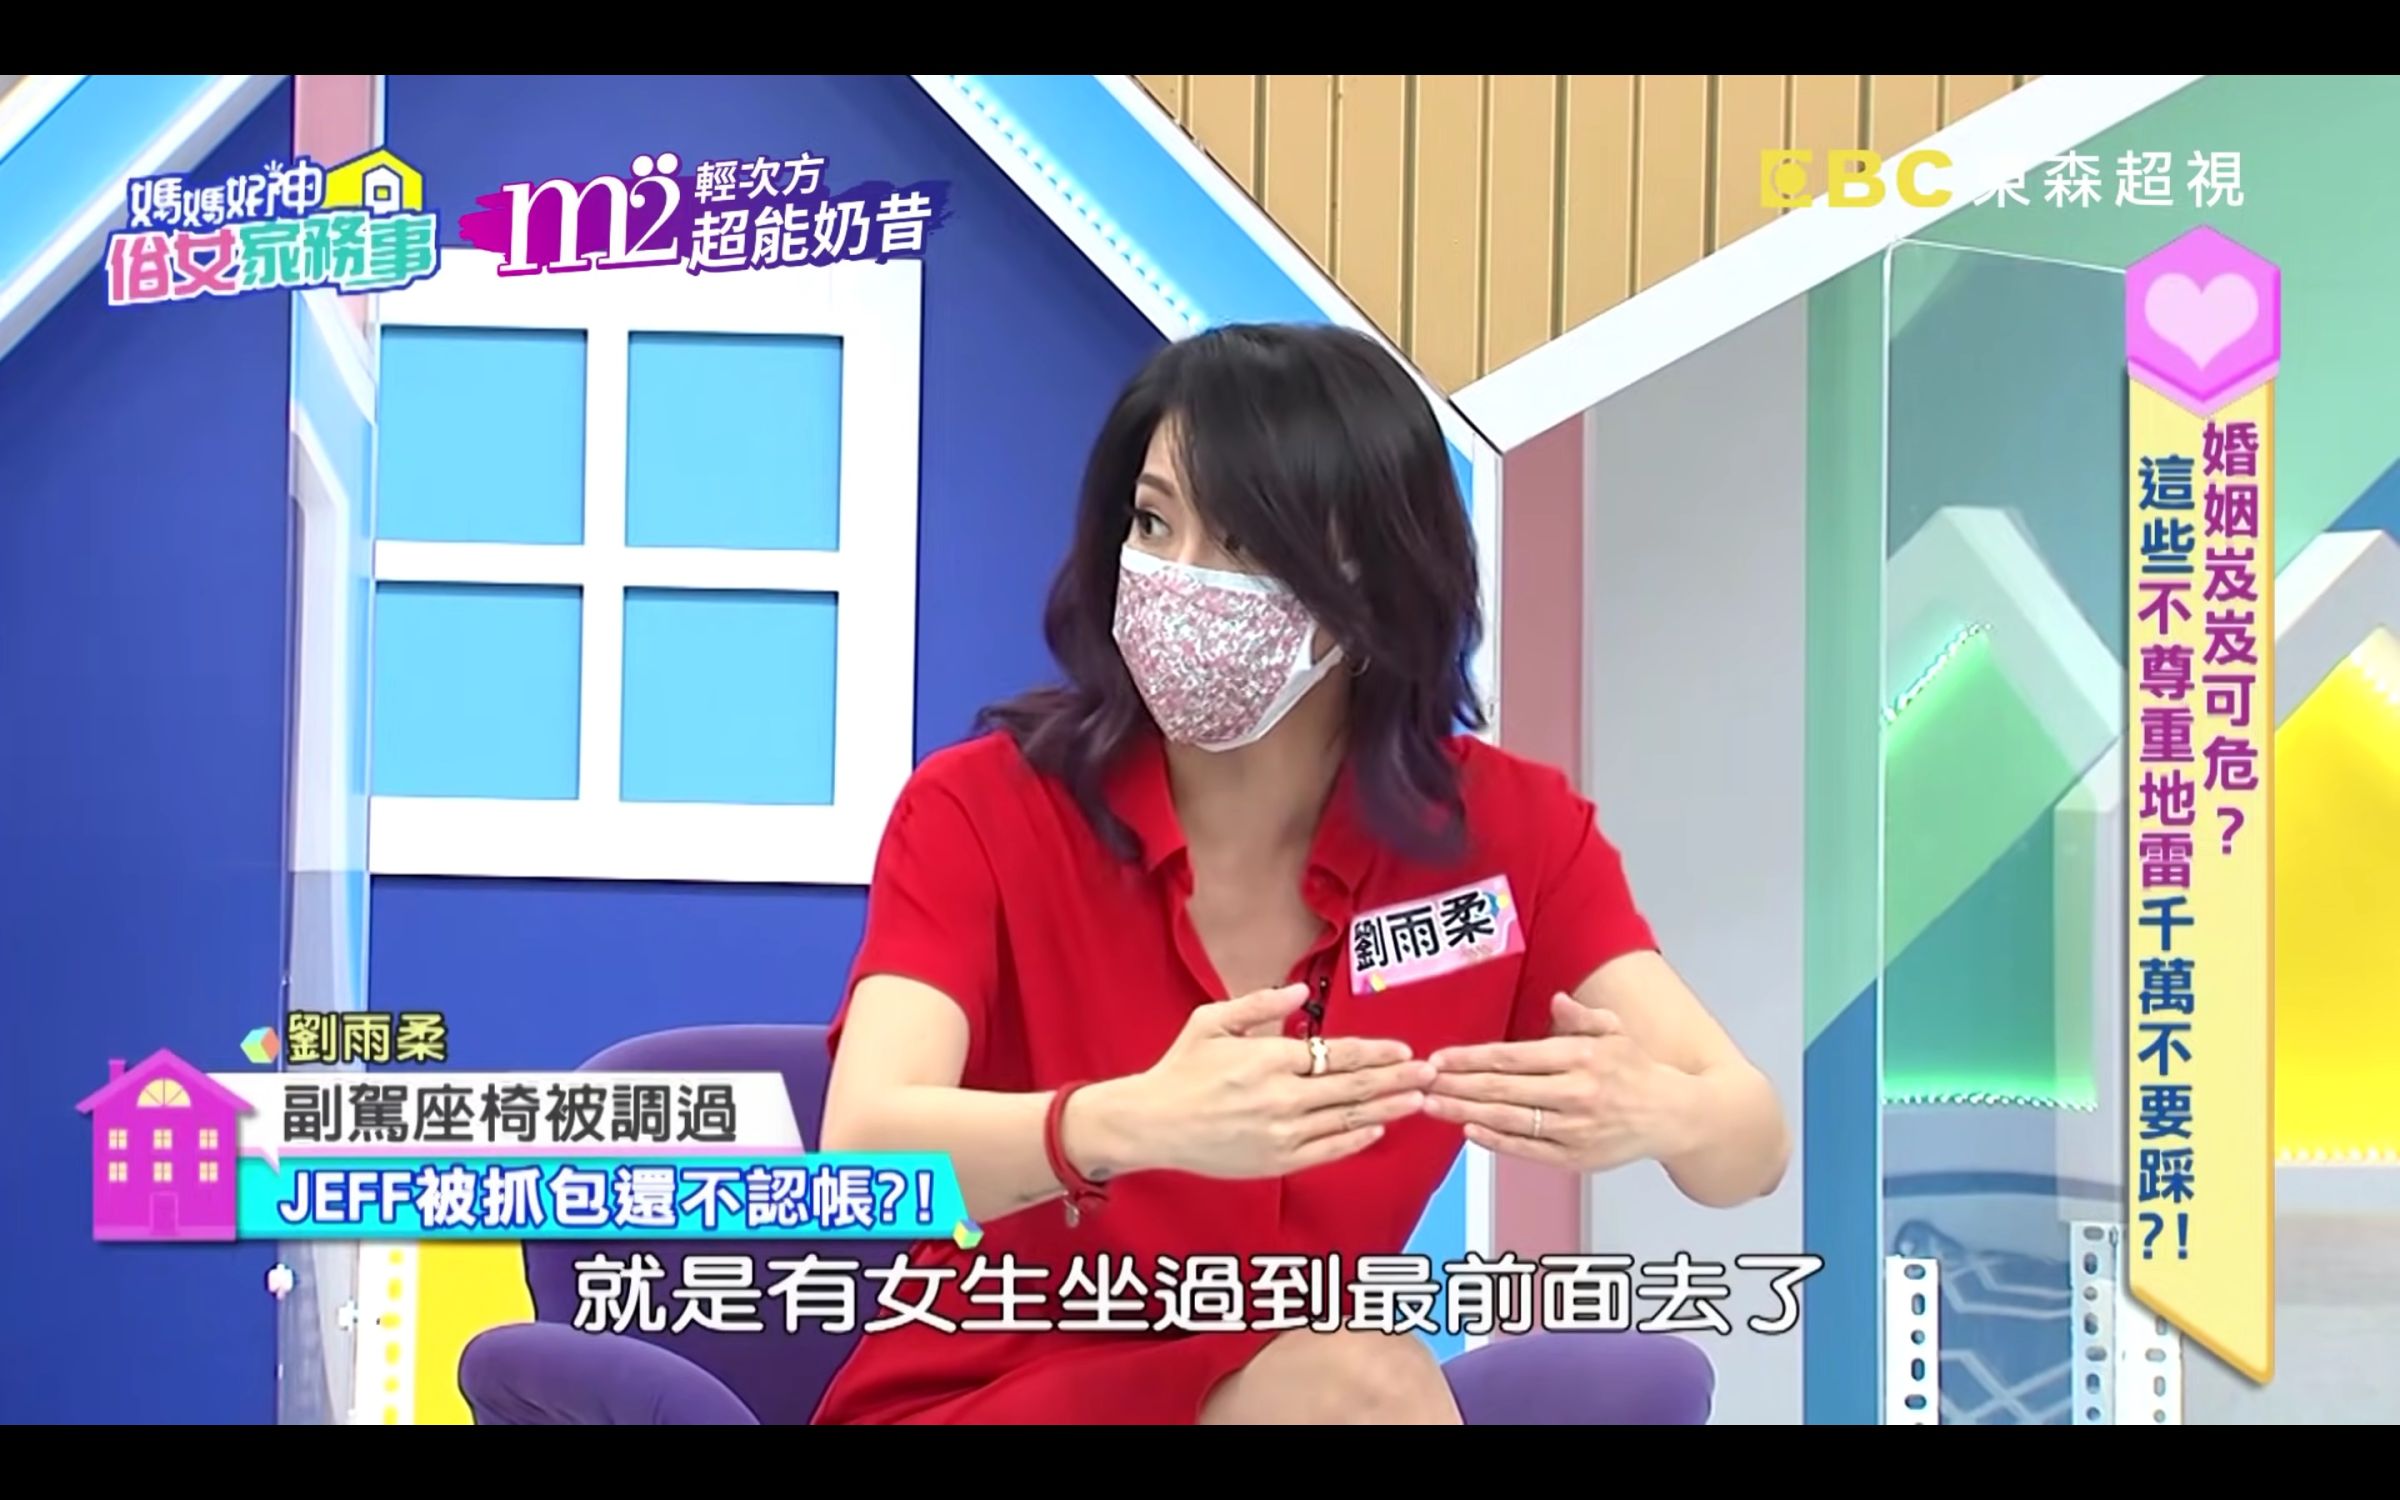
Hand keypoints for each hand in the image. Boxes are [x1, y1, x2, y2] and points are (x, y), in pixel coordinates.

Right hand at [1119, 984, 1430, 1179]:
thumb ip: (1259, 1006)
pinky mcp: (1276, 1162)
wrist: (1152, 1124)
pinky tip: (1378, 1128)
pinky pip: (1328, 1150)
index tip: (1403, 1049)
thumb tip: (1300, 992)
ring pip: (1348, 1118)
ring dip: (1388, 1108)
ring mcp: (1281, 1133)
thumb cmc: (1181, 1069)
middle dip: (1397, 1078)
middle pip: (1353, 1086)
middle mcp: (1281, 1097)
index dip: (1376, 1052)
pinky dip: (1356, 1139)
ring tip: (1419, 1100)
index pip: (1337, 1054)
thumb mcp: (1212, 1022)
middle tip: (1430, 1072)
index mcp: (1268, 1059)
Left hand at [1423, 994, 1694, 1170]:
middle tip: (1422, 1082)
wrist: (1674, 1116)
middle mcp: (1576, 1093)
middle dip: (1457, 1085)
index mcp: (1580, 1056)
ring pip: (1509, 1121)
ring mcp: (1574, 1128)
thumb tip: (1556, 1000)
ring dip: (1464, 1113)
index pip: (1513, 1057)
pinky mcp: (1575, 1158)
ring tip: (1432, 1106)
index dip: (1471, 1059)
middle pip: (1503, 1089)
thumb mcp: (1614, 1031)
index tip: (1439, 1058)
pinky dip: (1495, 1142)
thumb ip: (1580, 1016)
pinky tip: (1468, 1131)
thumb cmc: (1637, 1070)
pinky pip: (1526, 1150)